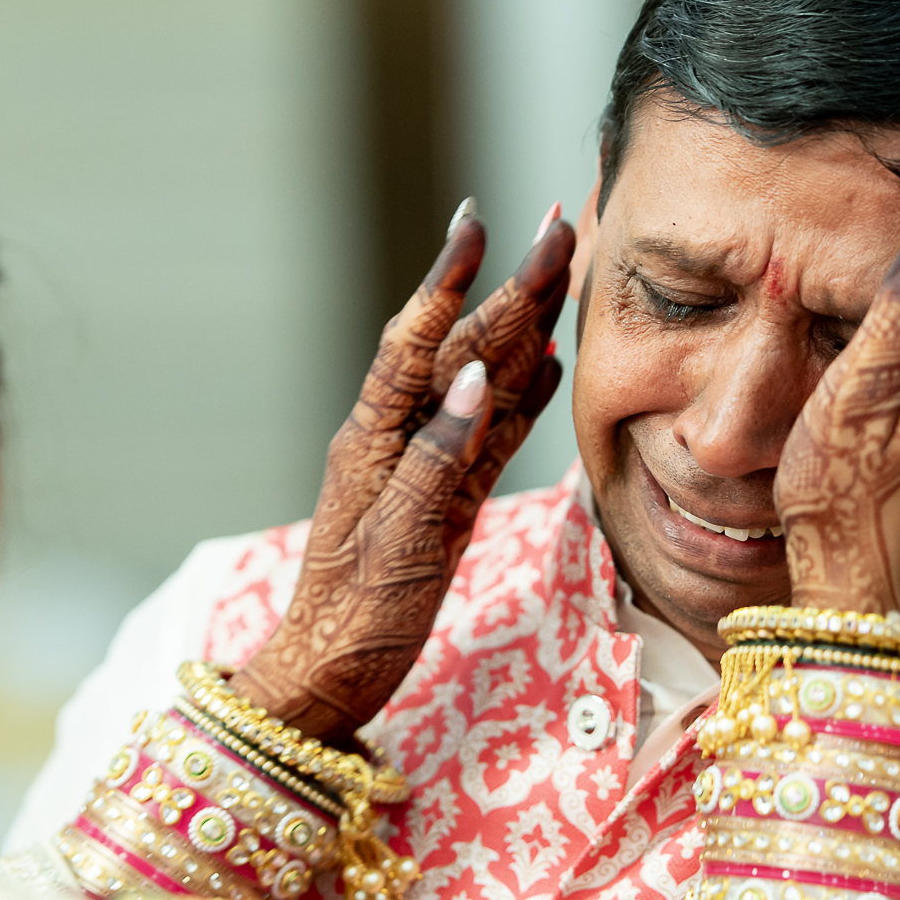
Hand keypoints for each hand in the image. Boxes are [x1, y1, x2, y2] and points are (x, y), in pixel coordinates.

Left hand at [234, 202, 573, 742]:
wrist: (335, 675)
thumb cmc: (355, 616)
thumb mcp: (398, 537)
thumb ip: (439, 455)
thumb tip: (474, 377)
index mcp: (374, 437)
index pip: (414, 341)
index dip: (447, 280)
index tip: (477, 223)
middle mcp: (402, 439)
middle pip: (463, 350)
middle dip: (509, 288)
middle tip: (557, 228)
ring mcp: (429, 466)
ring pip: (484, 383)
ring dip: (524, 328)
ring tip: (564, 276)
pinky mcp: (450, 499)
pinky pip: (493, 434)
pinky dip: (524, 396)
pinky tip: (551, 366)